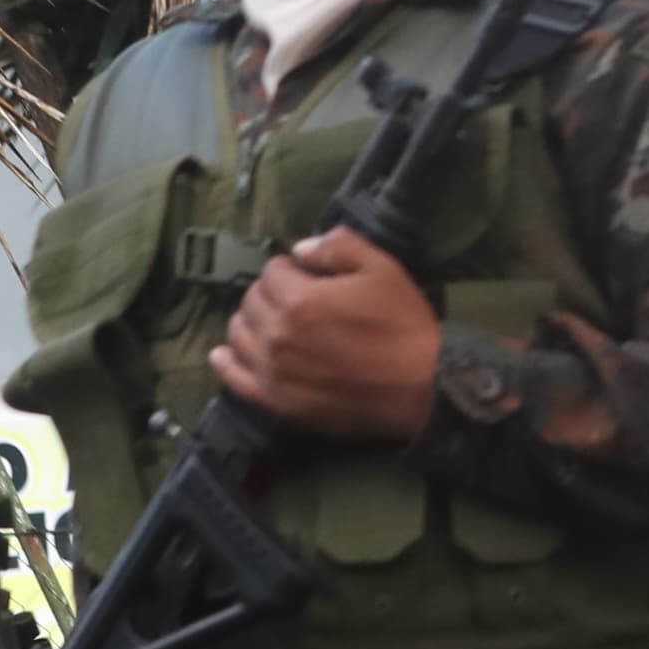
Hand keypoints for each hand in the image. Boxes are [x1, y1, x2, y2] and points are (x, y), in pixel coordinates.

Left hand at [213, 228, 442, 439]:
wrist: (423, 388)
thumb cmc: (405, 327)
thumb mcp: (382, 269)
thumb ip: (338, 247)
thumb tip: (300, 249)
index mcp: (299, 300)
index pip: (272, 271)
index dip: (290, 268)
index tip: (309, 275)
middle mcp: (277, 335)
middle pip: (251, 301)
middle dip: (270, 292)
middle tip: (296, 298)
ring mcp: (274, 372)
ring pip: (240, 335)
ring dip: (251, 321)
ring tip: (273, 322)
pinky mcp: (279, 402)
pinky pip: (236, 379)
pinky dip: (227, 363)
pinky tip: (225, 354)